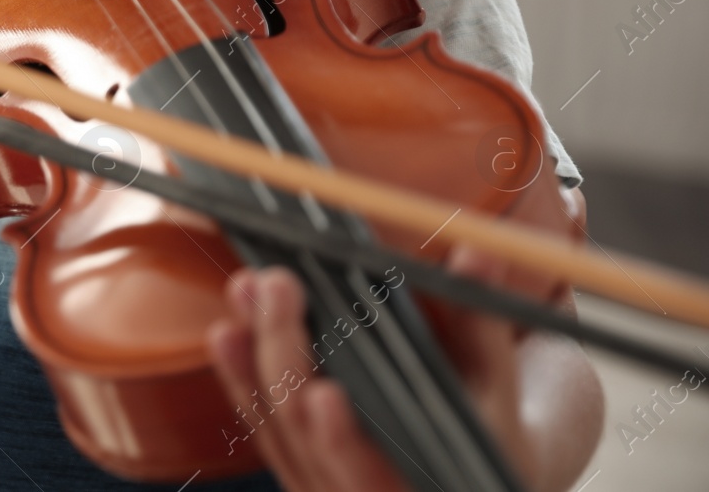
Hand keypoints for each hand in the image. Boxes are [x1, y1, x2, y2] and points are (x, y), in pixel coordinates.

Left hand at [206, 249, 533, 490]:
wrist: (459, 479)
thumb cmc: (483, 437)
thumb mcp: (492, 389)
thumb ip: (479, 325)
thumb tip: (478, 252)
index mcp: (421, 486)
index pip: (369, 473)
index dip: (342, 440)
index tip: (324, 393)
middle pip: (307, 438)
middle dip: (286, 357)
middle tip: (277, 285)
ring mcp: (320, 489)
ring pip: (276, 430)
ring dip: (252, 360)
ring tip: (244, 292)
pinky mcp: (296, 472)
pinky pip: (262, 429)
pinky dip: (242, 380)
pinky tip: (228, 333)